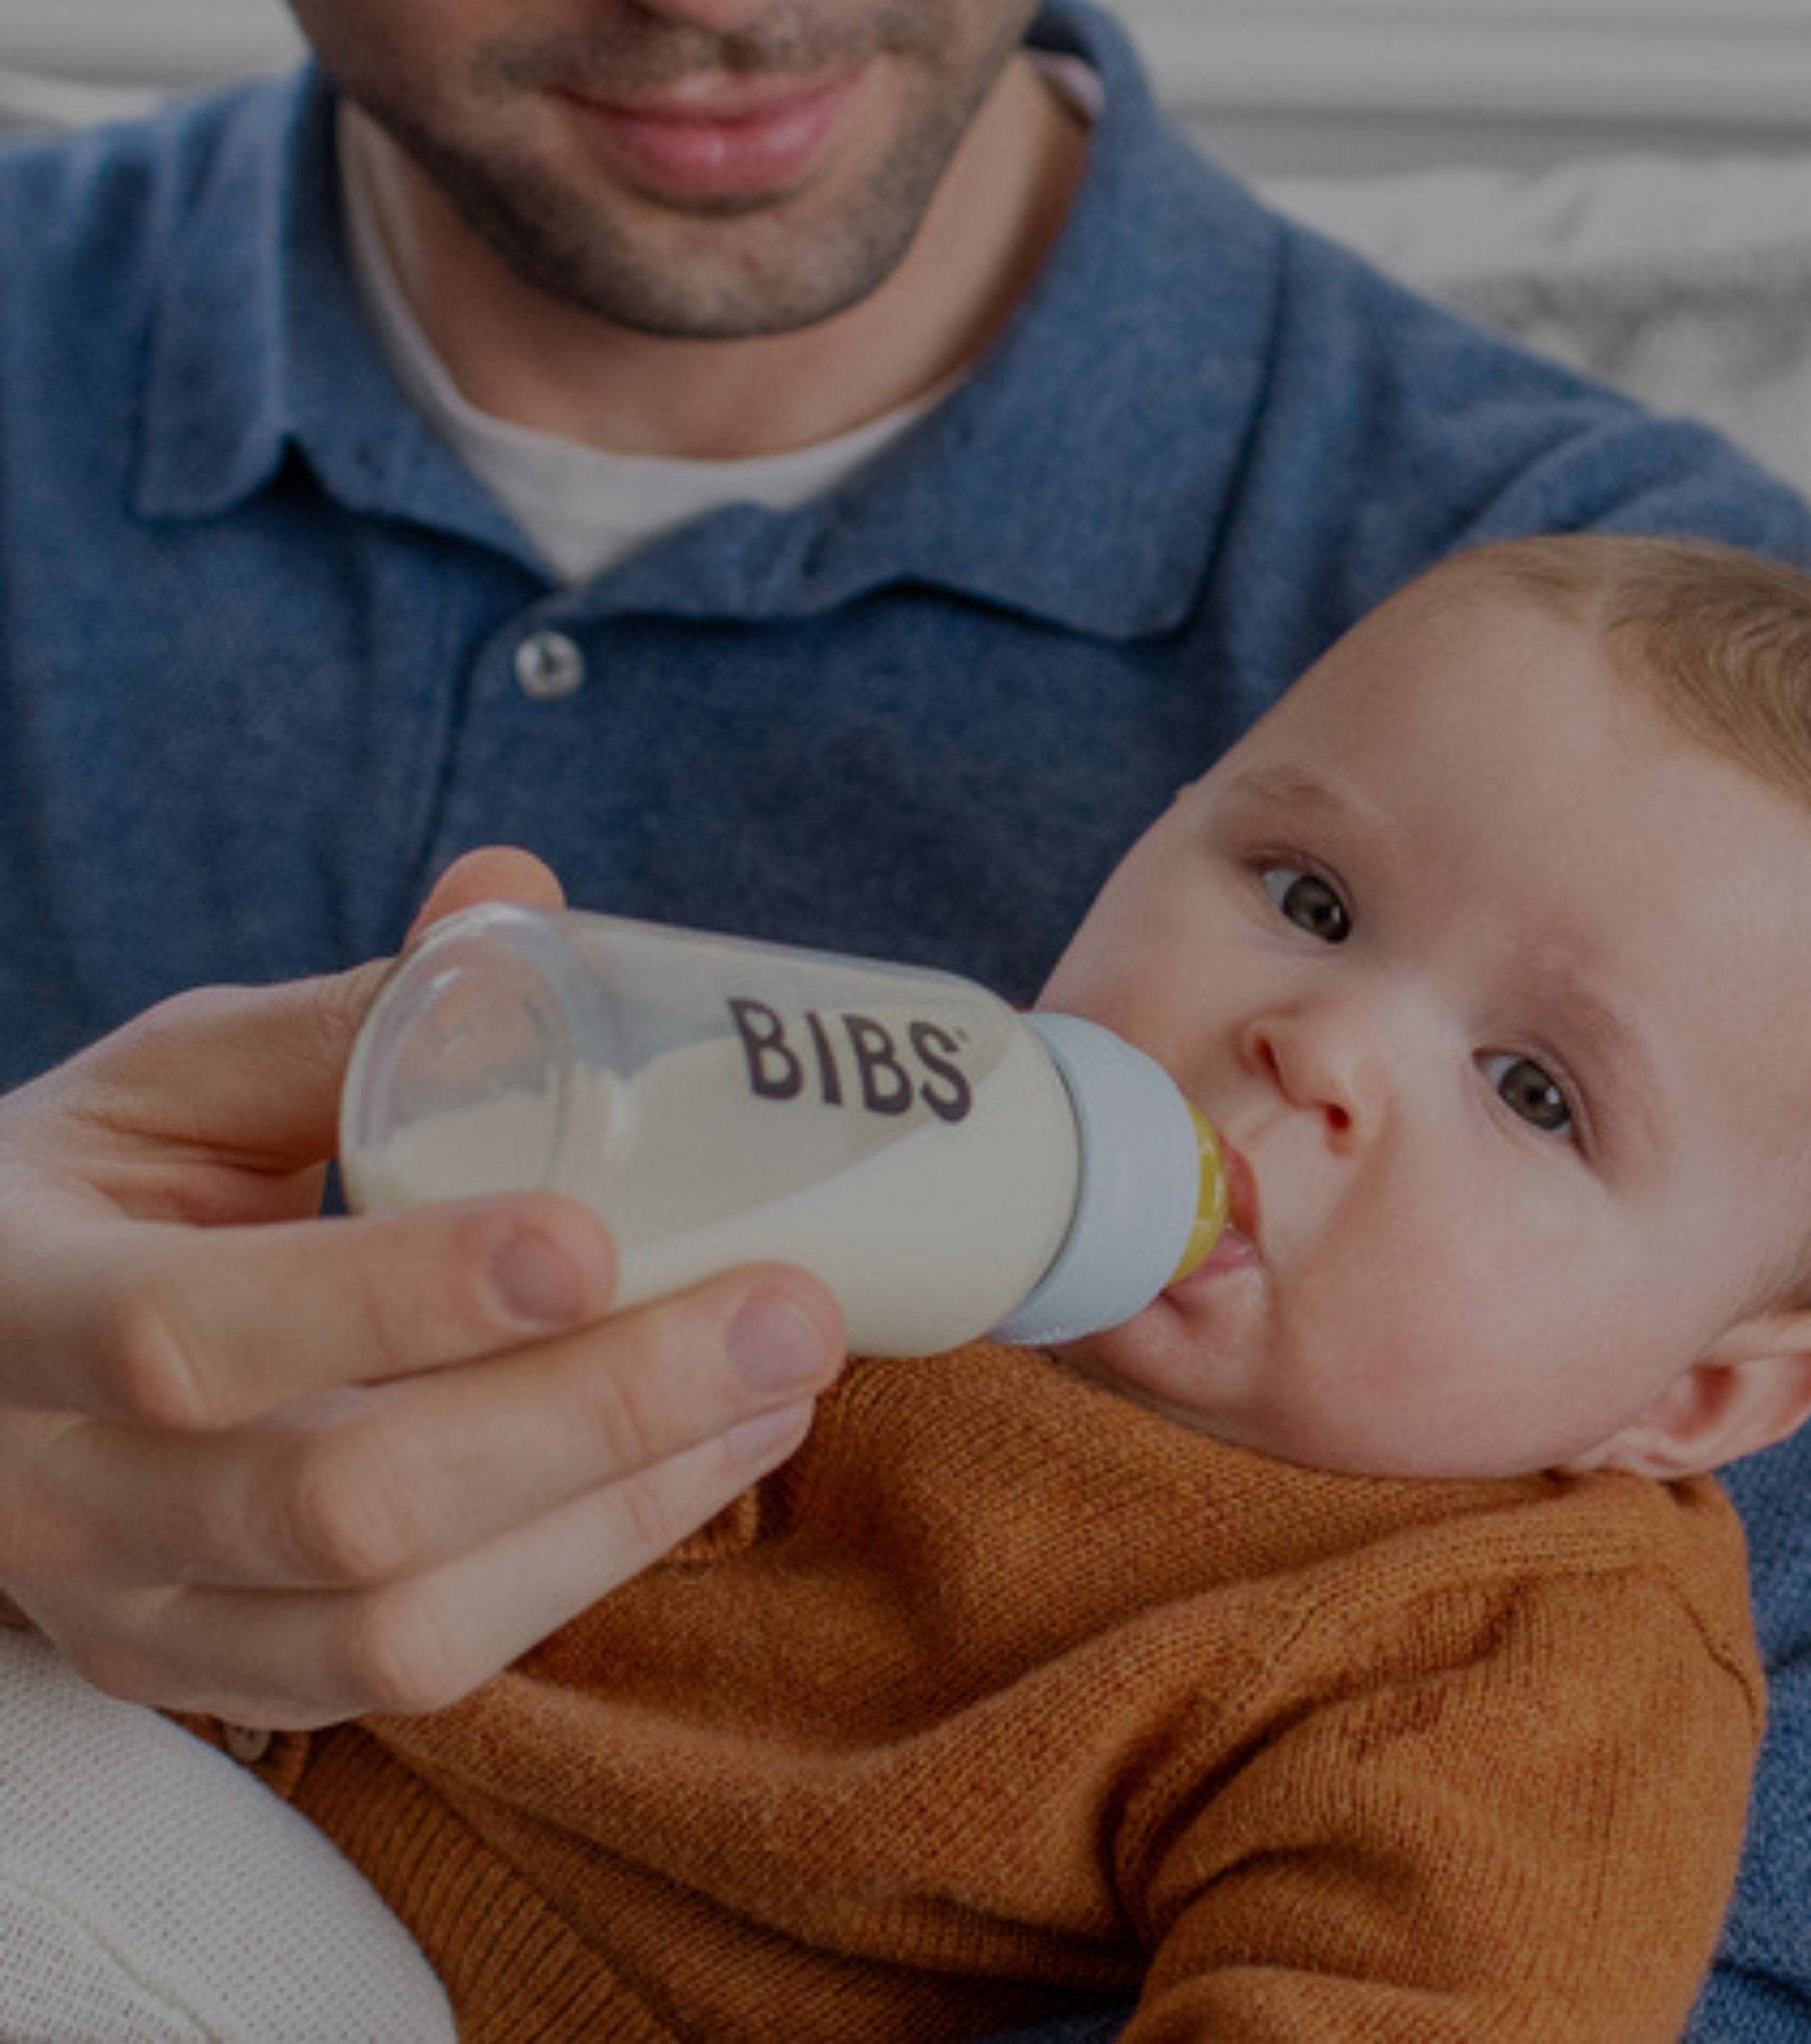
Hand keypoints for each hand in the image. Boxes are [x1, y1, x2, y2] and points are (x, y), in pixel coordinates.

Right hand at [0, 849, 843, 1727]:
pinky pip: (428, 1669)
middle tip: (784, 1313)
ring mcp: (144, 1617)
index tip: (591, 1240)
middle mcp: (57, 1498)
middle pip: (340, 1506)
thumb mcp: (175, 1084)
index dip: (396, 1297)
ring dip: (626, 1504)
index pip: (184, 1335)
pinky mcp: (232, 1678)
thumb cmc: (99, 1193)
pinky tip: (709, 1460)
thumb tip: (516, 890)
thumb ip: (342, 1013)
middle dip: (594, 1413)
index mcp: (13, 1303)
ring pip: (401, 1628)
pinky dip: (590, 1563)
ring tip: (783, 1384)